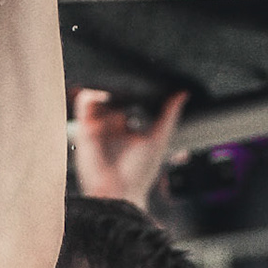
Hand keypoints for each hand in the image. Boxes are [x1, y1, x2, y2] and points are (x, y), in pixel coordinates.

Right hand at [73, 88, 187, 207]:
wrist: (118, 193)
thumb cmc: (139, 173)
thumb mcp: (159, 139)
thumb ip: (169, 115)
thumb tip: (183, 94)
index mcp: (128, 129)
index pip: (129, 102)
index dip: (134, 89)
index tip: (142, 78)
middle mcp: (111, 127)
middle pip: (112, 97)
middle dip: (118, 85)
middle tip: (128, 75)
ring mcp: (97, 127)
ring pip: (98, 97)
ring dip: (105, 87)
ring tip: (116, 81)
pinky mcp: (84, 128)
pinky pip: (83, 104)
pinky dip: (91, 94)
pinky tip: (104, 93)